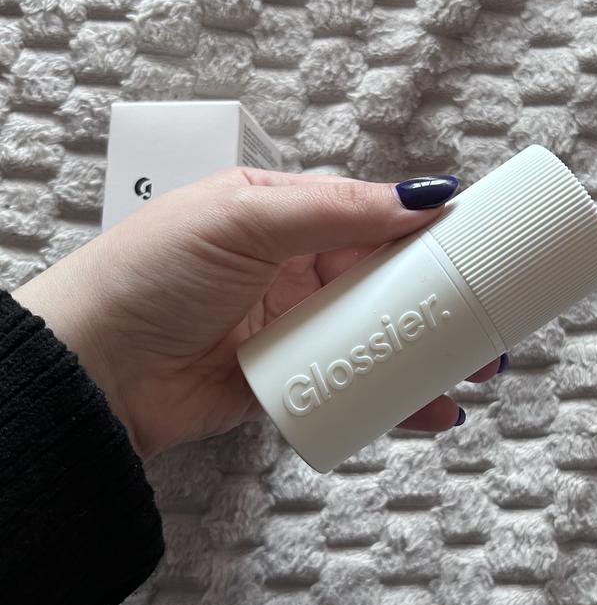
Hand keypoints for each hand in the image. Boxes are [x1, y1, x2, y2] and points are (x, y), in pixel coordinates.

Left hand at [13, 169, 504, 459]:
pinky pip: (356, 386)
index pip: (375, 219)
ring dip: (431, 350)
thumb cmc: (152, 273)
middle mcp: (297, 273)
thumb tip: (422, 196)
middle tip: (496, 318)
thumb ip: (334, 207)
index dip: (430, 231)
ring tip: (479, 366)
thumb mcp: (244, 217)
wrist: (93, 367)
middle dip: (445, 299)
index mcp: (288, 220)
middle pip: (388, 284)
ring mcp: (296, 331)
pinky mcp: (291, 382)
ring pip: (380, 338)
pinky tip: (433, 409)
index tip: (484, 245)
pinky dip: (395, 398)